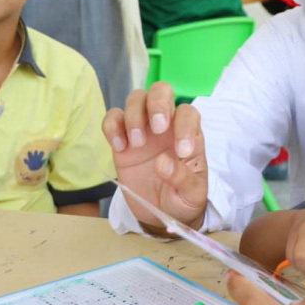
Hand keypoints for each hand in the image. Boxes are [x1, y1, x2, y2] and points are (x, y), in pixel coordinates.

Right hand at [102, 82, 207, 230]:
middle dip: (158, 102)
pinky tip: (120, 147)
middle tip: (158, 129)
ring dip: (134, 116)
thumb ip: (182, 179)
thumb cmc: (183, 198)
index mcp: (189, 134)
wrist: (160, 213)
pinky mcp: (121, 139)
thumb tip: (163, 163)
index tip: (182, 152)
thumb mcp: (192, 194)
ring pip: (136, 99)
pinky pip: (113, 118)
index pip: (188, 113)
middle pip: (161, 91)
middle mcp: (166, 125)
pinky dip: (112, 127)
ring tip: (137, 144)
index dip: (185, 126)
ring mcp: (142, 129)